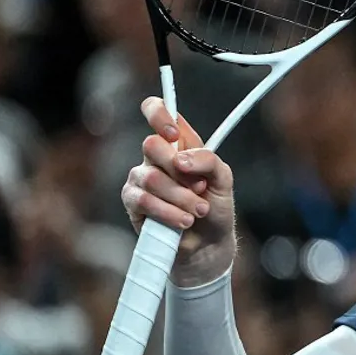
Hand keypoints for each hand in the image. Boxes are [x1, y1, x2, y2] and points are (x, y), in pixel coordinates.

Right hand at [121, 97, 236, 285]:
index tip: (174, 136)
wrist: (209, 243)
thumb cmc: (215, 206)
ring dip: (181, 197)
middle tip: (201, 188)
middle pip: (150, 145)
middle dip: (180, 171)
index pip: (157, 111)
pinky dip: (168, 212)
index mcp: (179, 143)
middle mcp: (156, 157)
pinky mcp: (132, 203)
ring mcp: (141, 179)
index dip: (160, 115)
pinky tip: (184, 221)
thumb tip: (180, 159)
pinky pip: (143, 200)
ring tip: (198, 211)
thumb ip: (208, 160)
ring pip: (151, 177)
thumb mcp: (223, 179)